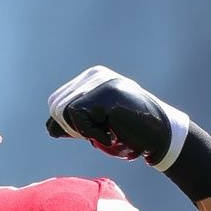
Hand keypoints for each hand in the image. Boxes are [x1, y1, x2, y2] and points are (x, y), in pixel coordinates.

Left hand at [45, 66, 188, 169]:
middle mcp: (94, 75)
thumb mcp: (96, 124)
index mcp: (91, 77)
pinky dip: (91, 133)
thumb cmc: (130, 131)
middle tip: (98, 133)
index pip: (57, 100)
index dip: (66, 123)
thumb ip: (73, 122)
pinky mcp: (105, 93)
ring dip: (81, 131)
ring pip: (63, 111)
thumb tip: (50, 128)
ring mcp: (101, 82)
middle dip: (70, 128)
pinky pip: (77, 116)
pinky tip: (111, 132)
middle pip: (56, 106)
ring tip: (107, 130)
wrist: (160, 135)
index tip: (91, 130)